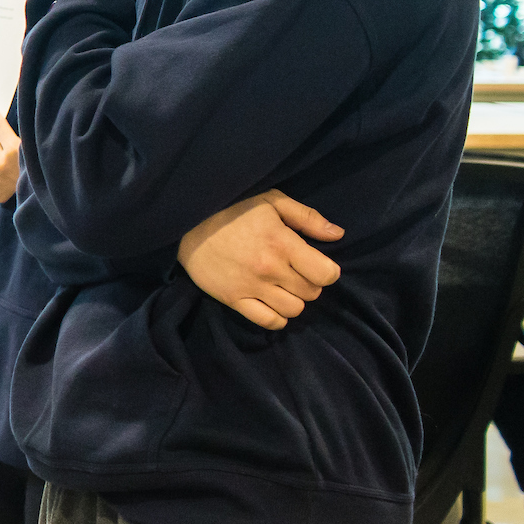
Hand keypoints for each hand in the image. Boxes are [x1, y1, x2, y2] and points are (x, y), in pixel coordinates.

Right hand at [178, 190, 344, 330]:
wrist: (186, 223)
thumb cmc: (232, 210)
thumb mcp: (270, 202)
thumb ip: (307, 217)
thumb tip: (338, 234)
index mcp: (282, 243)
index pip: (326, 274)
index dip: (326, 270)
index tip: (316, 264)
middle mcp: (270, 269)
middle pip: (311, 293)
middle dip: (310, 284)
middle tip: (296, 273)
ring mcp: (251, 287)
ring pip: (293, 310)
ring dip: (294, 300)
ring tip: (283, 287)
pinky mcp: (233, 299)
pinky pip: (268, 321)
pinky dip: (277, 317)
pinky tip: (272, 303)